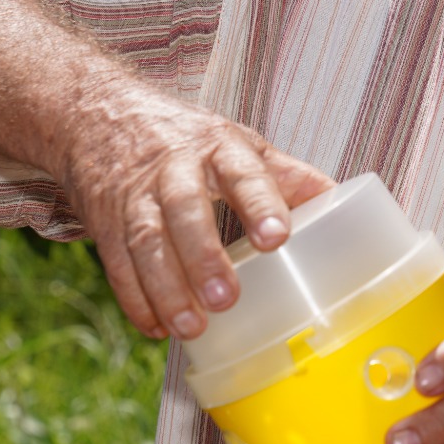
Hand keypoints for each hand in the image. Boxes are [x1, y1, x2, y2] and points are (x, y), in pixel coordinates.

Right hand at [55, 77, 332, 339]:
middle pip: (184, 209)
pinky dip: (136, 299)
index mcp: (218, 148)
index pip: (242, 172)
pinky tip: (156, 328)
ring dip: (166, 289)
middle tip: (226, 298)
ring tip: (192, 328)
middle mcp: (173, 168)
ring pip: (145, 242)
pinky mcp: (105, 223)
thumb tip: (345, 203)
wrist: (99, 116)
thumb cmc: (187, 140)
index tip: (277, 237)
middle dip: (203, 256)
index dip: (259, 203)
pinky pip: (117, 264)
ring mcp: (134, 196)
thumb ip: (288, 177)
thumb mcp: (238, 145)